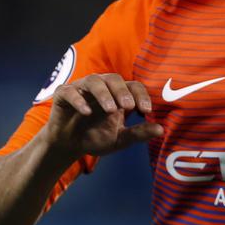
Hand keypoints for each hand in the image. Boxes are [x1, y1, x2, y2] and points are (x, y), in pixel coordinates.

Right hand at [41, 74, 162, 156]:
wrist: (69, 145)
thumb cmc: (96, 137)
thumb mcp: (120, 139)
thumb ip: (138, 133)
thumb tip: (161, 130)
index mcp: (117, 95)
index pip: (133, 86)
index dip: (141, 95)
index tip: (146, 111)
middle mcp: (101, 87)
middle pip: (114, 79)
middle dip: (122, 92)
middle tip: (128, 107)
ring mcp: (81, 88)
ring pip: (93, 81)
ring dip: (103, 93)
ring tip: (110, 109)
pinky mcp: (63, 94)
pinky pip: (70, 92)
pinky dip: (79, 100)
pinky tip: (86, 112)